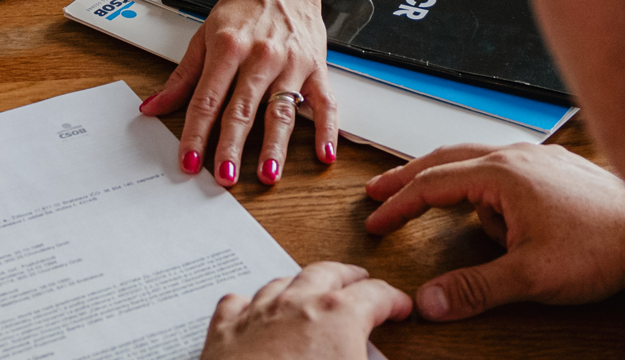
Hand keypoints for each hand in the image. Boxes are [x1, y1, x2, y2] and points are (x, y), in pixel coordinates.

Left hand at [141, 0, 338, 186]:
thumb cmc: (243, 8)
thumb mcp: (204, 36)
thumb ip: (181, 78)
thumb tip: (152, 107)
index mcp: (227, 48)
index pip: (207, 100)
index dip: (195, 134)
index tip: (188, 161)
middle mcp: (260, 56)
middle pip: (242, 109)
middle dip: (231, 146)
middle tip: (223, 177)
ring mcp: (291, 63)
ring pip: (281, 111)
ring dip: (274, 146)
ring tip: (267, 174)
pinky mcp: (316, 68)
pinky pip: (325, 103)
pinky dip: (327, 130)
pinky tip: (324, 154)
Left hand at [201, 262, 412, 359]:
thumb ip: (373, 359)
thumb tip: (379, 358)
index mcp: (338, 316)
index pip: (376, 295)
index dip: (393, 300)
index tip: (399, 307)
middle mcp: (296, 304)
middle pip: (328, 273)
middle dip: (348, 276)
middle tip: (360, 281)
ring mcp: (257, 314)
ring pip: (283, 282)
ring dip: (302, 284)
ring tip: (312, 290)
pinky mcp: (225, 332)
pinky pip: (238, 303)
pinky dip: (251, 302)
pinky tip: (254, 308)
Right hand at [364, 143, 624, 320]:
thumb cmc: (602, 249)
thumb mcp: (529, 277)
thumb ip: (474, 289)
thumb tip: (429, 301)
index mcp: (503, 174)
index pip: (432, 185)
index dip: (398, 205)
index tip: (375, 220)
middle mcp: (518, 157)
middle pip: (447, 160)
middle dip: (410, 179)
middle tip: (381, 192)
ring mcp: (541, 160)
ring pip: (479, 163)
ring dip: (454, 185)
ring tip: (451, 217)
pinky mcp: (559, 170)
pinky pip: (508, 170)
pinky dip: (488, 187)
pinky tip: (500, 214)